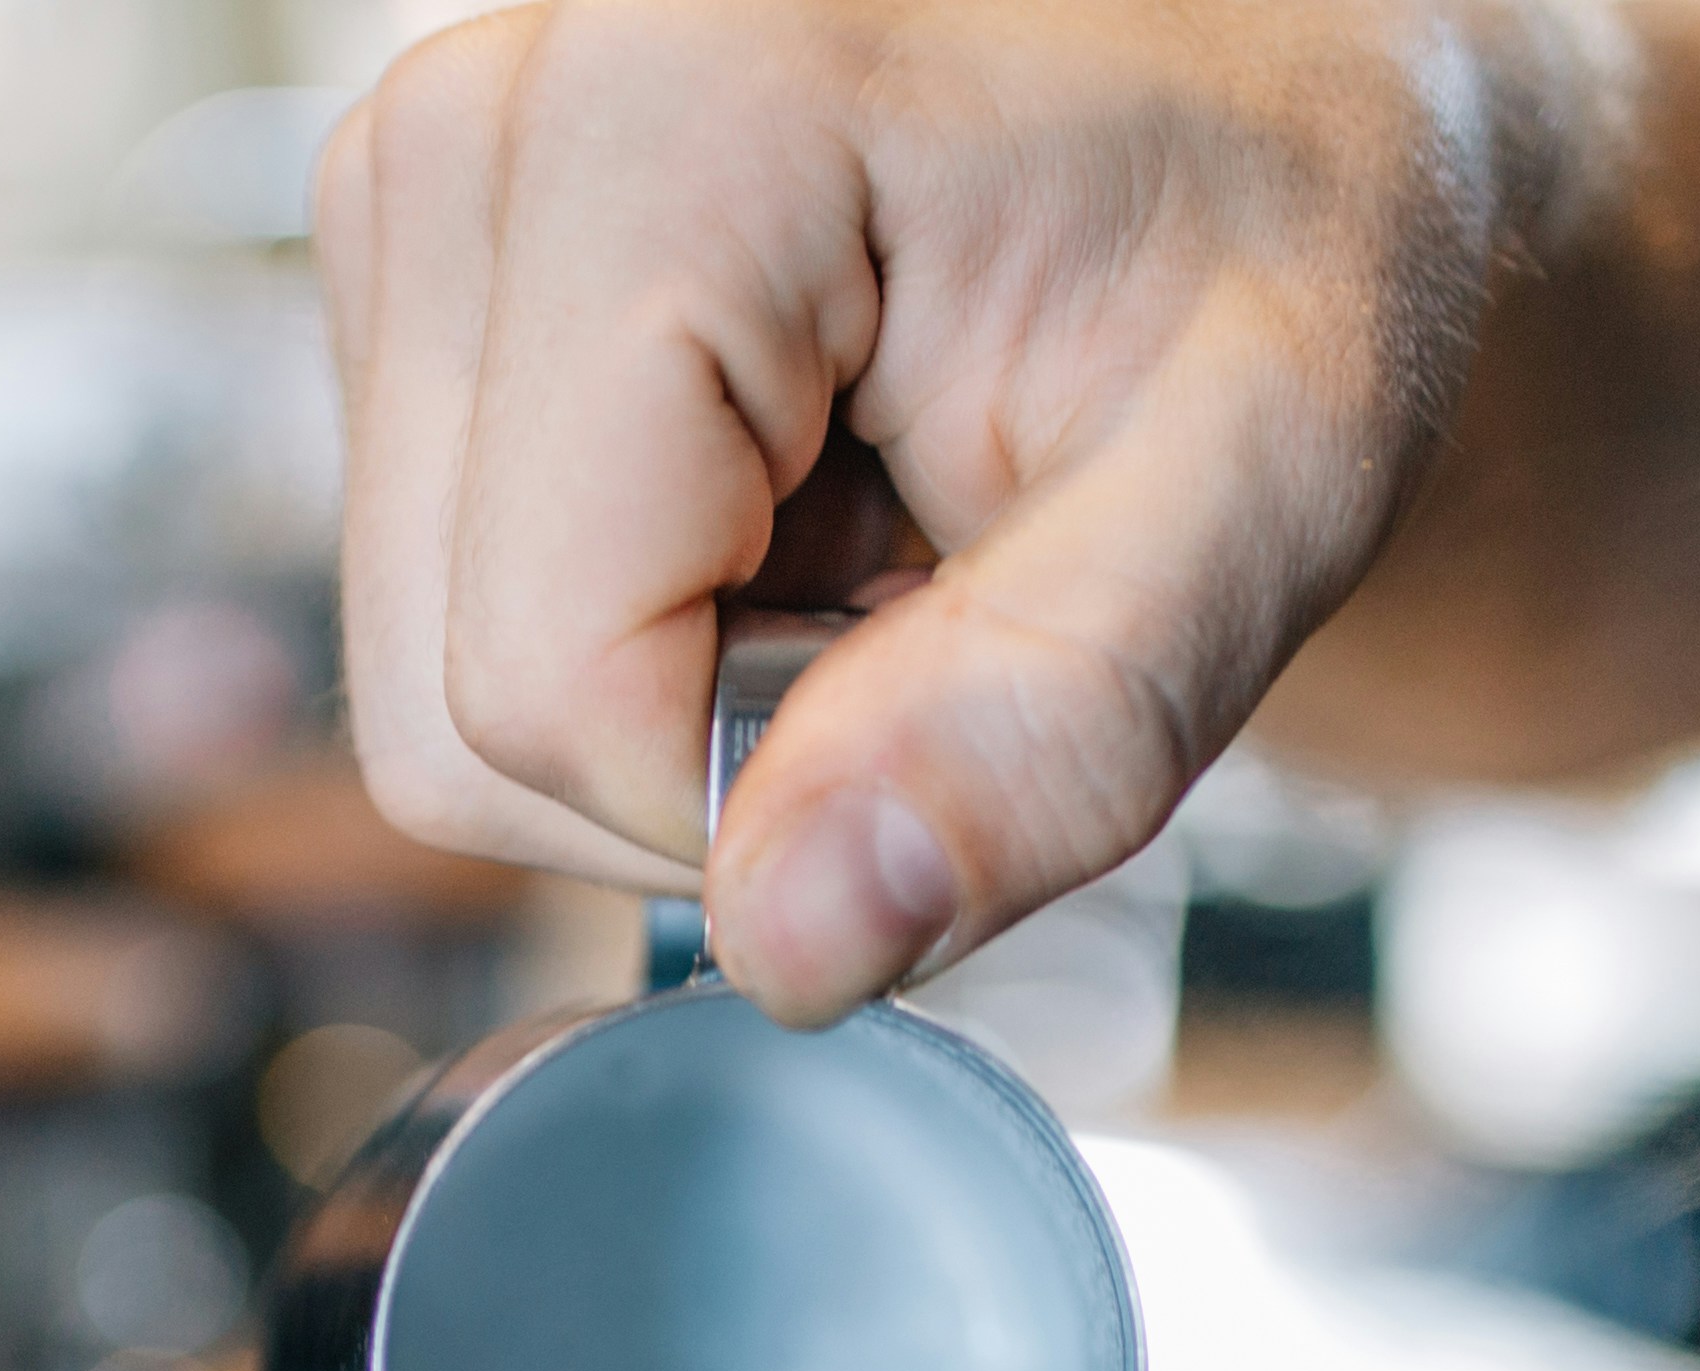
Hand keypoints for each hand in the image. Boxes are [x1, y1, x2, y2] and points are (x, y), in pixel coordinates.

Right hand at [316, 0, 1658, 1012]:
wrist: (1258, 99)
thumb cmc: (1285, 229)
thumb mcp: (1275, 483)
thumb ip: (1061, 730)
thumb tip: (795, 943)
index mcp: (665, 122)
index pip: (552, 682)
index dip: (773, 787)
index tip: (978, 653)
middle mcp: (473, 131)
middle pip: (457, 716)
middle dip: (718, 745)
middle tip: (946, 586)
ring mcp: (413, 204)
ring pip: (438, 702)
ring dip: (683, 694)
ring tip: (882, 524)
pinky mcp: (414, 281)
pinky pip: (453, 628)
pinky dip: (640, 629)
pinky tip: (797, 492)